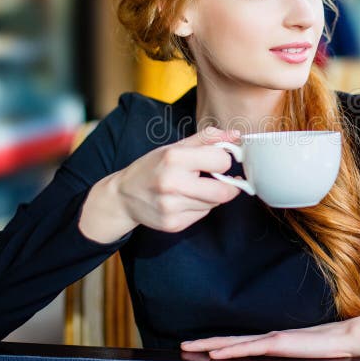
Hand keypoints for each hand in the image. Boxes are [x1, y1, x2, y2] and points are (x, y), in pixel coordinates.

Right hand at [79, 126, 241, 242]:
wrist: (123, 196)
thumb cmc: (151, 168)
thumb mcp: (175, 147)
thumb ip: (207, 139)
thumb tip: (236, 135)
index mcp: (174, 158)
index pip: (222, 161)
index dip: (224, 159)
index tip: (218, 160)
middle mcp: (172, 184)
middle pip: (224, 191)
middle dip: (227, 184)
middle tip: (218, 178)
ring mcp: (172, 207)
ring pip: (214, 204)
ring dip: (211, 195)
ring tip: (194, 187)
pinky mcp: (173, 224)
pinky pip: (202, 215)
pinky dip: (200, 207)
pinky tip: (185, 200)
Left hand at [180, 316, 359, 359]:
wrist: (346, 337)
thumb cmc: (328, 347)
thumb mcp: (301, 356)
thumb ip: (286, 359)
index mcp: (272, 341)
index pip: (239, 343)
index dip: (219, 344)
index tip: (200, 347)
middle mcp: (268, 337)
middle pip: (230, 340)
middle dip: (205, 342)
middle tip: (184, 344)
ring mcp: (272, 339)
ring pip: (233, 343)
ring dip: (210, 344)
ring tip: (190, 346)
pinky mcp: (278, 343)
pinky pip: (249, 348)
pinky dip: (230, 350)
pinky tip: (215, 353)